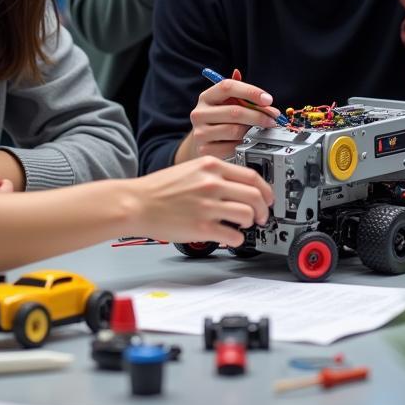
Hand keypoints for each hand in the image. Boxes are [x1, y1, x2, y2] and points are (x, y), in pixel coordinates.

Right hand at [127, 156, 273, 246]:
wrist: (136, 203)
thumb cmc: (159, 188)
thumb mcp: (190, 168)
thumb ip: (214, 173)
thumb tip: (239, 185)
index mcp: (210, 166)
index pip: (252, 176)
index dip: (266, 189)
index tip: (268, 198)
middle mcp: (211, 183)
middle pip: (255, 195)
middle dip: (264, 208)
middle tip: (262, 216)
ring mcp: (207, 205)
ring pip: (247, 214)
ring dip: (250, 223)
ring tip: (242, 226)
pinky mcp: (202, 227)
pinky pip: (233, 235)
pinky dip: (236, 239)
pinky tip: (229, 237)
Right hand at [179, 68, 279, 161]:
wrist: (203, 140)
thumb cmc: (220, 119)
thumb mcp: (227, 102)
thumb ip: (242, 95)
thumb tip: (258, 91)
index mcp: (206, 97)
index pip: (227, 87)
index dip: (251, 91)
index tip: (268, 99)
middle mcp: (200, 113)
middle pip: (234, 111)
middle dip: (259, 115)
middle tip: (272, 119)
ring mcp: (200, 132)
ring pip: (235, 130)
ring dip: (253, 130)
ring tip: (260, 130)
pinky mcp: (205, 149)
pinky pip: (232, 147)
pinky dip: (243, 144)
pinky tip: (247, 141)